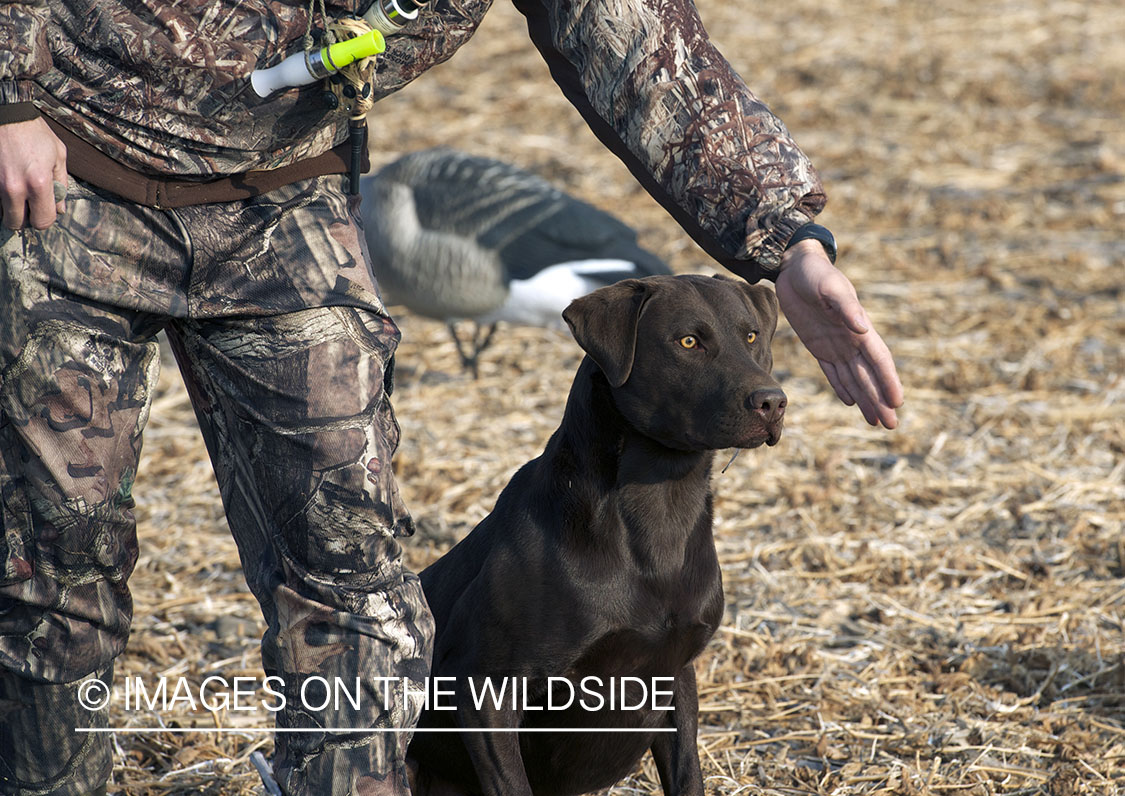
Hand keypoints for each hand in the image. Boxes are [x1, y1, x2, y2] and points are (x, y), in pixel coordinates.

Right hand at [0, 116, 66, 229]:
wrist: (6, 113)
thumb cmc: (34, 132)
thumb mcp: (58, 155)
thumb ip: (61, 185)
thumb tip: (60, 209)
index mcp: (38, 183)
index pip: (43, 221)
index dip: (46, 219)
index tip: (45, 209)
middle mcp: (14, 187)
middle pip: (17, 224)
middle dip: (25, 218)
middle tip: (29, 205)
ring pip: (2, 214)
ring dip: (11, 209)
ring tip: (18, 194)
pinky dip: (1, 198)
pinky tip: (8, 184)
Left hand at [775, 240, 902, 427]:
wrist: (794, 267)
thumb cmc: (815, 274)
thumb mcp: (830, 287)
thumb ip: (846, 307)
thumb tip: (862, 327)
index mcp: (859, 328)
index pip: (878, 360)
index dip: (888, 381)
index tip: (897, 402)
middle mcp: (851, 340)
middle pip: (869, 376)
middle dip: (880, 401)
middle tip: (891, 426)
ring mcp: (836, 345)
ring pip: (854, 378)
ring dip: (865, 400)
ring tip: (876, 422)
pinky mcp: (818, 346)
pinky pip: (833, 372)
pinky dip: (842, 386)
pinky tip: (851, 402)